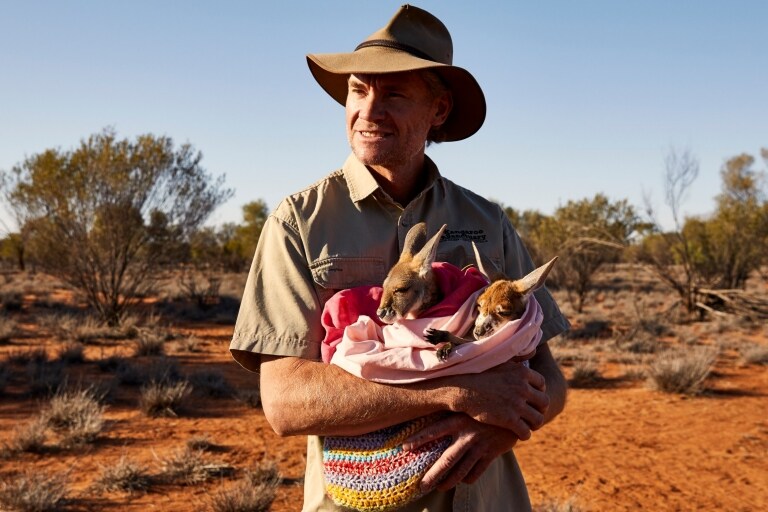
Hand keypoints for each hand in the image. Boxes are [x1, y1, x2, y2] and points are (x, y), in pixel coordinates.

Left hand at [402, 413, 517, 491]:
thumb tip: (432, 414)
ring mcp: (480, 445)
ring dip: (449, 482)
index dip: (419, 439)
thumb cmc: (484, 405)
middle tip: (422, 486)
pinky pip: (477, 472)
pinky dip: (468, 479)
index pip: (433, 431)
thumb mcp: (468, 405)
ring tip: (439, 488)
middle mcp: (467, 434)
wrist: (514, 410)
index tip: (404, 447)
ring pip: (461, 471)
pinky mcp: (491, 453)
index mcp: (458, 419)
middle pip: (447, 460)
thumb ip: (453, 411)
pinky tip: (463, 480)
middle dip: (433, 475)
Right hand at [450, 359, 548, 439]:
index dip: (538, 391)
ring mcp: (516, 404)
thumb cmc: (477, 373)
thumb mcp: (499, 360)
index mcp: (521, 372)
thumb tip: (535, 350)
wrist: (460, 389)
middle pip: (544, 401)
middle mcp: (522, 387)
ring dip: (534, 423)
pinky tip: (519, 433)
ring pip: (538, 419)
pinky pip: (526, 431)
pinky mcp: (509, 420)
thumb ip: (518, 358)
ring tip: (528, 425)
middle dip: (540, 408)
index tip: (532, 397)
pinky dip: (524, 434)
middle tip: (532, 413)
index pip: (542, 383)